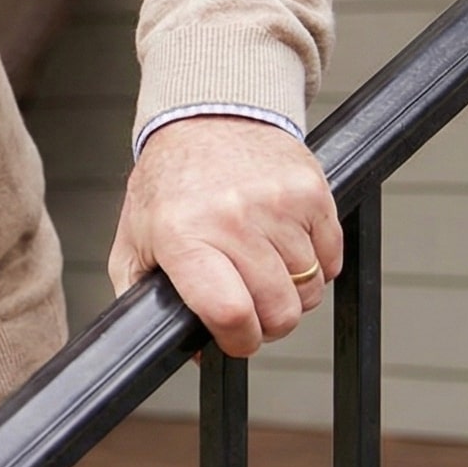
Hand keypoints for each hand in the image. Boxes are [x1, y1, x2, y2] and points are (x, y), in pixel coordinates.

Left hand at [108, 115, 342, 356]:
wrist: (207, 114)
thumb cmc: (168, 185)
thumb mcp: (135, 243)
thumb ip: (146, 300)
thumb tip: (190, 352)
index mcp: (184, 236)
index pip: (229, 312)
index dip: (238, 342)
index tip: (234, 340)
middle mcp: (232, 218)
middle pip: (279, 311)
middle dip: (267, 324)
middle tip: (251, 306)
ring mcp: (278, 204)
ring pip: (310, 289)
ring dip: (292, 292)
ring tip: (263, 268)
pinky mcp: (312, 191)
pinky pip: (332, 258)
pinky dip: (317, 264)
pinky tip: (286, 245)